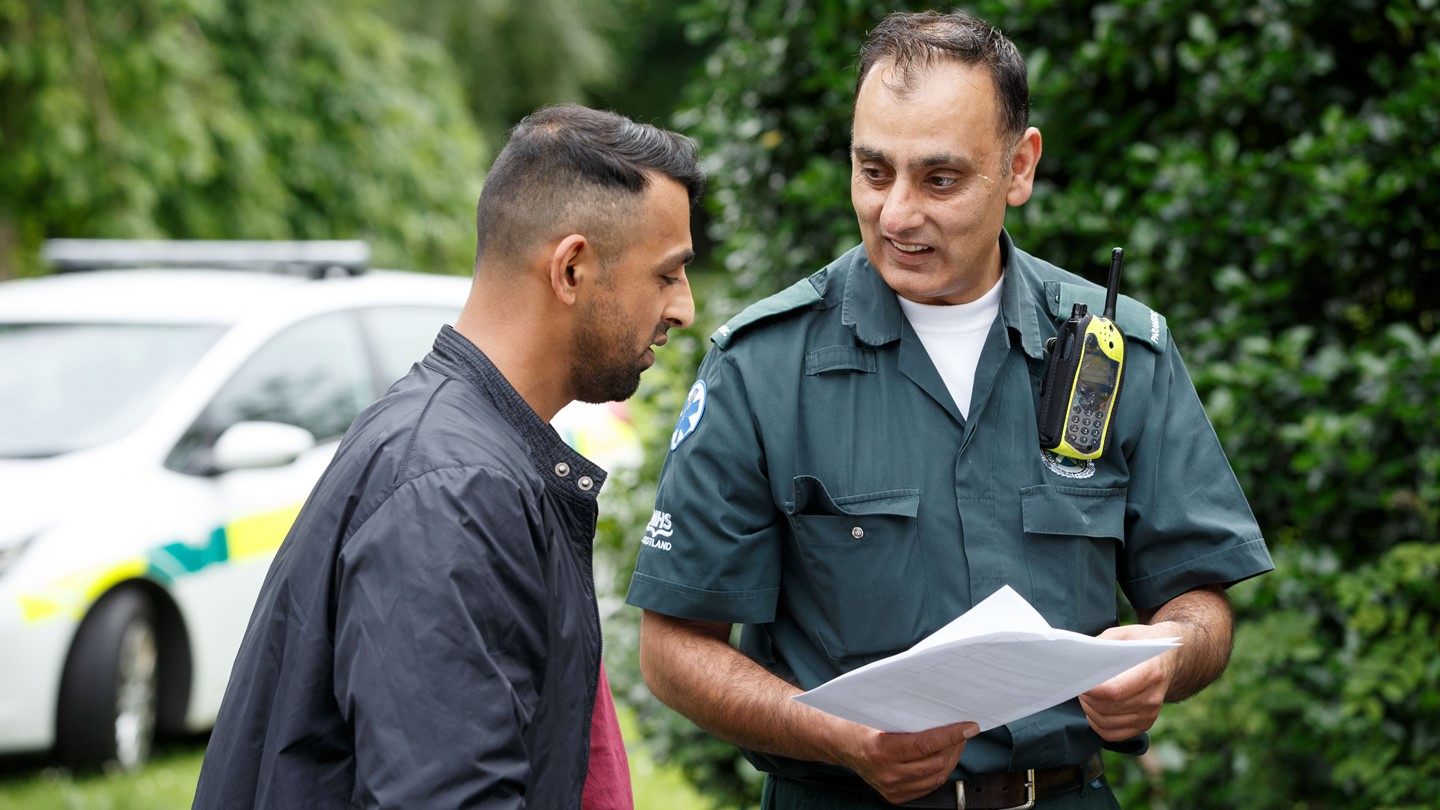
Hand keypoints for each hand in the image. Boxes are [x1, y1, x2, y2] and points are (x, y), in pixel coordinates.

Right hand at [836, 721, 978, 804]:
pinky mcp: (895, 796)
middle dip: (955, 745)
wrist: (838, 743)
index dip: (951, 735)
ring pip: (935, 777)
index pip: (926, 744)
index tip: (968, 727)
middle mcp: (887, 773)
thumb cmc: (856, 724)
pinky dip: (939, 772)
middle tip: (965, 731)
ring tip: (956, 743)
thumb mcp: (878, 713)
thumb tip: (940, 711)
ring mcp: (891, 788)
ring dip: (950, 760)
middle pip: (935, 763)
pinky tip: (942, 759)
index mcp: (881, 750)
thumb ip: (907, 715)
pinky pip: (927, 787)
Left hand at [1078, 622, 1180, 740]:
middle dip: (1086, 698)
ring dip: (1089, 710)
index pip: (1115, 690)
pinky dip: (1097, 724)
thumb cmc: (1141, 643)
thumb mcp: (1122, 635)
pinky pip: (1113, 734)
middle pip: (1108, 707)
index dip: (1092, 689)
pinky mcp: (1145, 724)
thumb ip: (1101, 646)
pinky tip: (1093, 710)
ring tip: (1085, 695)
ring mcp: (1150, 714)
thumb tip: (1078, 662)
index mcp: (1150, 673)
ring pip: (1107, 722)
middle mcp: (1152, 698)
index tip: (1076, 681)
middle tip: (1077, 685)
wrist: (1170, 658)